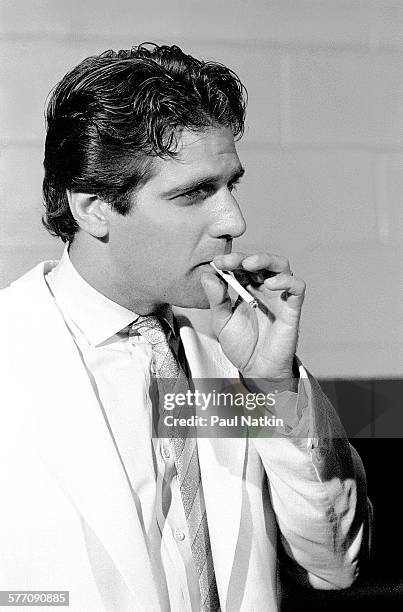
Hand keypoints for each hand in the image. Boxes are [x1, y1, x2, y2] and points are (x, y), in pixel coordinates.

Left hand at [200, 252, 305, 379]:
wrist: (257, 370)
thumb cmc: (242, 346)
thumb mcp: (222, 322)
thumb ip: (216, 300)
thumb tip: (207, 276)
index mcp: (247, 288)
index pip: (241, 266)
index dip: (230, 260)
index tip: (217, 262)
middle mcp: (264, 288)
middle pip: (261, 261)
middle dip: (245, 257)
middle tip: (230, 261)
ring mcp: (279, 296)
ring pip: (281, 266)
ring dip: (266, 260)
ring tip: (249, 265)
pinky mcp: (292, 308)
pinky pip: (298, 287)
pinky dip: (286, 281)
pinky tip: (270, 284)